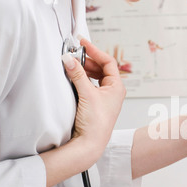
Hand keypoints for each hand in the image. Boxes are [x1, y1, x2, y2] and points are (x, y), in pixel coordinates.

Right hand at [62, 38, 125, 157]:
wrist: (90, 143)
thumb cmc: (96, 123)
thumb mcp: (87, 94)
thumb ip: (77, 74)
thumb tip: (68, 58)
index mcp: (117, 87)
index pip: (108, 62)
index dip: (95, 51)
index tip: (82, 43)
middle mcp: (113, 91)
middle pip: (102, 68)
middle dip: (88, 59)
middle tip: (74, 53)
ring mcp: (105, 98)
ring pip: (96, 76)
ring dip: (84, 68)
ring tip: (72, 63)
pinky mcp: (96, 103)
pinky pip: (90, 85)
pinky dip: (82, 78)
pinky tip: (74, 77)